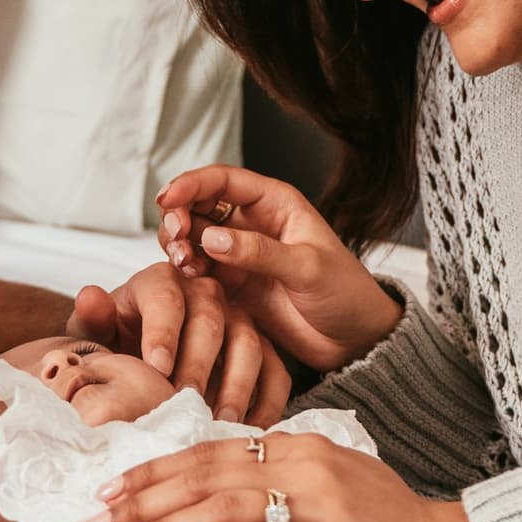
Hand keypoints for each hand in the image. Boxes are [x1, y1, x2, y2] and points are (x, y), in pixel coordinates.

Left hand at [68, 262, 288, 426]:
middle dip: (198, 365)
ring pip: (249, 344)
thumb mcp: (96, 337)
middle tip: (183, 401)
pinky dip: (266, 404)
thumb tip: (91, 297)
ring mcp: (238, 320)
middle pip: (210, 321)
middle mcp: (204, 293)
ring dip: (235, 386)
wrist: (137, 369)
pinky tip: (244, 432)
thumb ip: (92, 319)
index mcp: (159, 282)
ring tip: (216, 421)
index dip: (163, 333)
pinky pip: (276, 373)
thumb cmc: (116, 349)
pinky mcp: (263, 351)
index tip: (157, 369)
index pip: (166, 298)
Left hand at [83, 433, 503, 521]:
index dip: (151, 472)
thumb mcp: (326, 489)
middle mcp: (307, 464)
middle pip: (206, 477)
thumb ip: (272, 485)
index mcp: (296, 446)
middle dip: (142, 503)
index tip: (103, 494)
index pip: (208, 452)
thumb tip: (203, 501)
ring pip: (231, 508)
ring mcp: (328, 504)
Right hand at [153, 167, 403, 372]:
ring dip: (179, 244)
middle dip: (179, 215)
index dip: (191, 184)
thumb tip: (211, 237)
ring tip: (184, 262)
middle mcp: (251, 223)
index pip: (223, 180)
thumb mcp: (307, 268)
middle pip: (199, 205)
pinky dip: (185, 272)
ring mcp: (238, 254)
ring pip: (192, 237)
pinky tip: (189, 280)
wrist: (353, 340)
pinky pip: (196, 270)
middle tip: (176, 237)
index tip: (168, 199)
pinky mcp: (231, 285)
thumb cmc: (345, 294)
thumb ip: (260, 252)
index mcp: (275, 203)